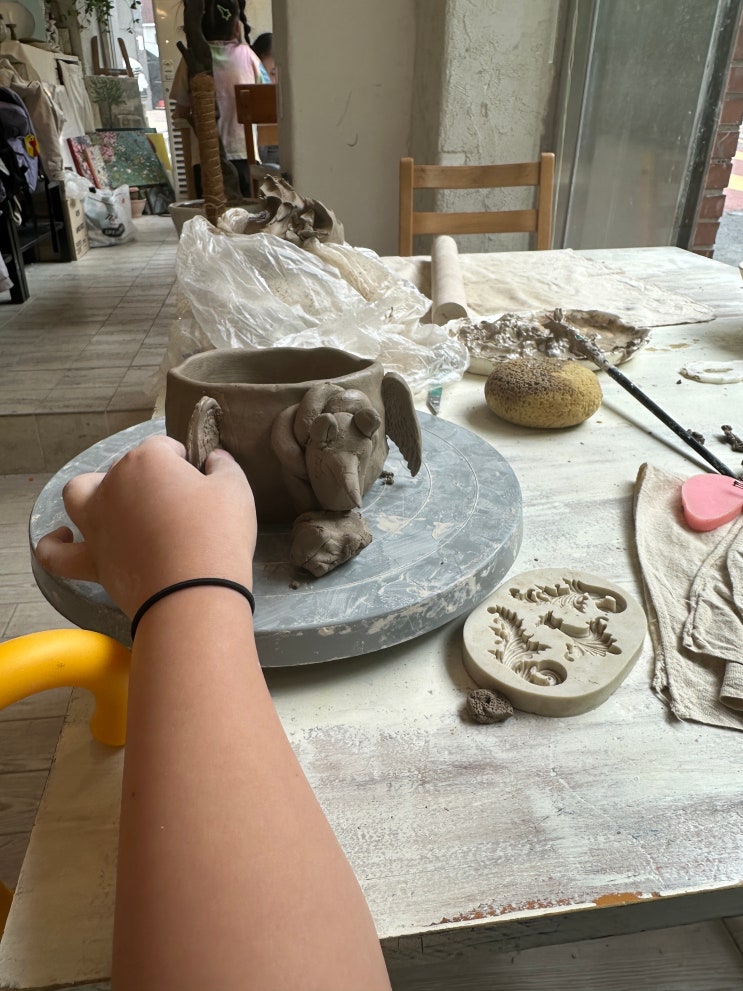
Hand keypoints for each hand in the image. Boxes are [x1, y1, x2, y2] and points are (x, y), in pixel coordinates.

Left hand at [35, 436, 256, 618]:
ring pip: (77, 495)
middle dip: (147, 477)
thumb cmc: (217, 535)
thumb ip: (224, 466)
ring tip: (112, 503)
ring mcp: (97, 524)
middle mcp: (113, 486)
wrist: (193, 594)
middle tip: (175, 502)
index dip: (183, 461)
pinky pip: (57, 553)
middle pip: (125, 469)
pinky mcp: (91, 561)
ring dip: (91, 493)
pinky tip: (63, 537)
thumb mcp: (236, 491)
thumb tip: (216, 458)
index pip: (163, 447)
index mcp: (147, 462)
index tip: (201, 479)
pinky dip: (54, 544)